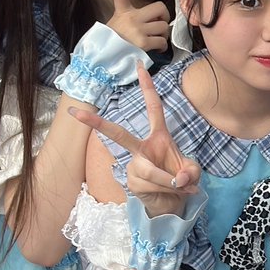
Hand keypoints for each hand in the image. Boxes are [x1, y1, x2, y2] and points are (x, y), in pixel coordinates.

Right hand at [69, 61, 199, 217]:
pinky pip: (149, 183)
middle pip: (119, 134)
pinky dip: (164, 189)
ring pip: (149, 170)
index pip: (153, 108)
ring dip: (168, 180)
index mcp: (159, 136)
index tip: (140, 66)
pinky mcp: (131, 182)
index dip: (147, 87)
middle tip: (75, 112)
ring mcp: (133, 165)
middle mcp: (142, 148)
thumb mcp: (194, 172)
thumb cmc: (181, 179)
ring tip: (178, 185)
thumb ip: (191, 171)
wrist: (172, 202)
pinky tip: (168, 192)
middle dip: (96, 124)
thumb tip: (178, 178)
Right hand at [105, 0, 170, 52]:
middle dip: (164, 17)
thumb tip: (157, 18)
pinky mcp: (143, 42)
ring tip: (155, 39)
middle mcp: (131, 17)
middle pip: (160, 8)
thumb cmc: (117, 41)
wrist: (108, 58)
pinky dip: (162, 46)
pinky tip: (156, 48)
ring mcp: (137, 29)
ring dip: (163, 34)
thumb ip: (134, 17)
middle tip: (159, 23)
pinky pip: (162, 41)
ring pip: (163, 27)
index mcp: (123, 11)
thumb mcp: (119, 23)